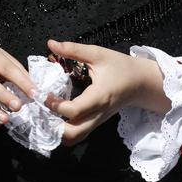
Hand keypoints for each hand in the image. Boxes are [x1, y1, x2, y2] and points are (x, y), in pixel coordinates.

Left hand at [45, 40, 169, 144]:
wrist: (141, 83)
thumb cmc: (120, 67)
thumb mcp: (98, 54)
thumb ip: (73, 49)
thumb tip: (51, 44)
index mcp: (99, 96)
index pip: (74, 110)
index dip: (54, 104)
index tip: (41, 93)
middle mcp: (98, 113)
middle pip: (73, 134)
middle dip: (52, 126)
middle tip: (40, 109)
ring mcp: (98, 121)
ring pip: (75, 138)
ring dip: (57, 131)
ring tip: (45, 115)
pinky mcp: (96, 123)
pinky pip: (79, 134)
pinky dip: (64, 131)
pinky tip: (54, 117)